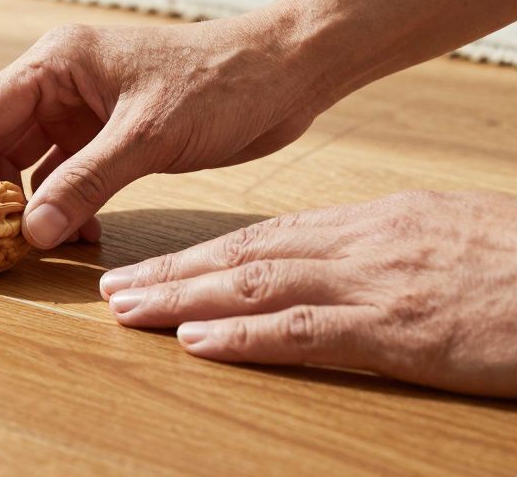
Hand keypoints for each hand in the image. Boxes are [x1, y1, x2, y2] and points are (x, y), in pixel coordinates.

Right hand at [0, 14, 324, 247]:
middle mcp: (60, 83)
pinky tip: (76, 238)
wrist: (286, 72)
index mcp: (55, 63)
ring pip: (30, 164)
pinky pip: (68, 176)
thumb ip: (85, 183)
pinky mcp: (112, 134)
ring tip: (19, 250)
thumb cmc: (219, 83)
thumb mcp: (147, 135)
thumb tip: (32, 233)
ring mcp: (85, 110)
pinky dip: (64, 207)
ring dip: (24, 207)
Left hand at [99, 191, 516, 396]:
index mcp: (373, 222)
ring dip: (184, 300)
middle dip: (174, 272)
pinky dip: (243, 338)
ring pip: (256, 286)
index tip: (158, 265)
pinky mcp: (401, 331)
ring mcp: (378, 285)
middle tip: (116, 288)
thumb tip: (343, 260)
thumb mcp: (449, 236)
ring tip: (129, 312)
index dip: (203, 252)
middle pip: (245, 255)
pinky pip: (305, 332)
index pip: (267, 234)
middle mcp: (362, 244)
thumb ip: (388, 247)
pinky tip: (197, 342)